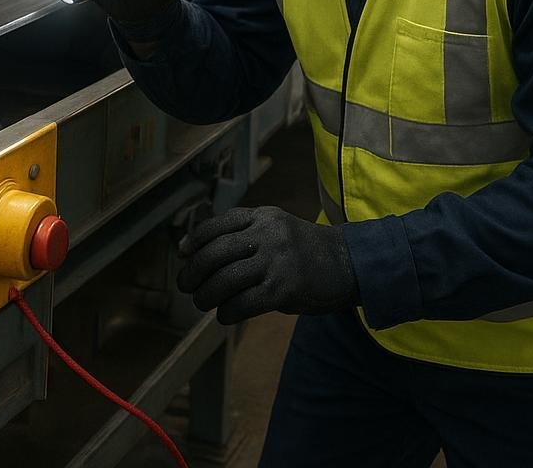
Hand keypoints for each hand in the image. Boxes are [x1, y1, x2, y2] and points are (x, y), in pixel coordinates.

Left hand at [177, 206, 357, 324]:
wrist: (350, 264)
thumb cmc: (306, 250)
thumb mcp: (277, 228)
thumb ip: (246, 234)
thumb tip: (201, 253)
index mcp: (263, 216)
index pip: (217, 225)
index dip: (194, 241)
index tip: (182, 254)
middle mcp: (268, 235)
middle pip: (215, 252)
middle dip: (194, 271)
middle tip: (185, 286)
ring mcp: (276, 261)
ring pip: (226, 279)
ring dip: (206, 295)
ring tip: (202, 303)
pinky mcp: (284, 289)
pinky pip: (243, 302)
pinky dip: (227, 312)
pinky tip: (225, 315)